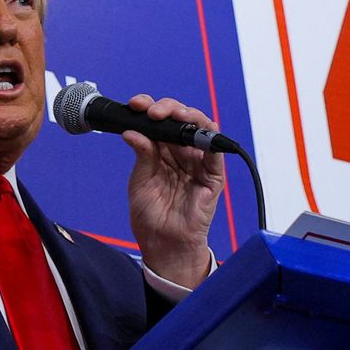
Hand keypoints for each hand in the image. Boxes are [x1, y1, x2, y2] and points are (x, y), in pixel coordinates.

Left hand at [122, 94, 224, 288]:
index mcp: (162, 151)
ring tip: (172, 115)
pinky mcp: (212, 176)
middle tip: (151, 111)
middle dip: (167, 108)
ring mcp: (198, 163)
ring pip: (201, 128)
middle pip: (181, 119)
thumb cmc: (151, 216)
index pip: (160, 121)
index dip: (149, 108)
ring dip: (188, 116)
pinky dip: (210, 138)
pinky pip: (216, 153)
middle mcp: (182, 153)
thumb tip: (133, 131)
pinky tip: (198, 130)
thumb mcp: (140, 181)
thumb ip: (142, 155)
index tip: (135, 105)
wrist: (162, 244)